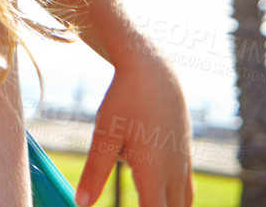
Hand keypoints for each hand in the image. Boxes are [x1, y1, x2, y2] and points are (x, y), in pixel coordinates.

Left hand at [75, 49, 193, 206]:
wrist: (154, 71)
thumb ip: (95, 171)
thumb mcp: (105, 134)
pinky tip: (161, 200)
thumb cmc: (125, 101)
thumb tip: (80, 203)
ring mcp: (183, 166)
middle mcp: (173, 173)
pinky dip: (175, 203)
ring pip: (182, 206)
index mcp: (154, 172)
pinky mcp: (184, 157)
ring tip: (149, 203)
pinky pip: (186, 192)